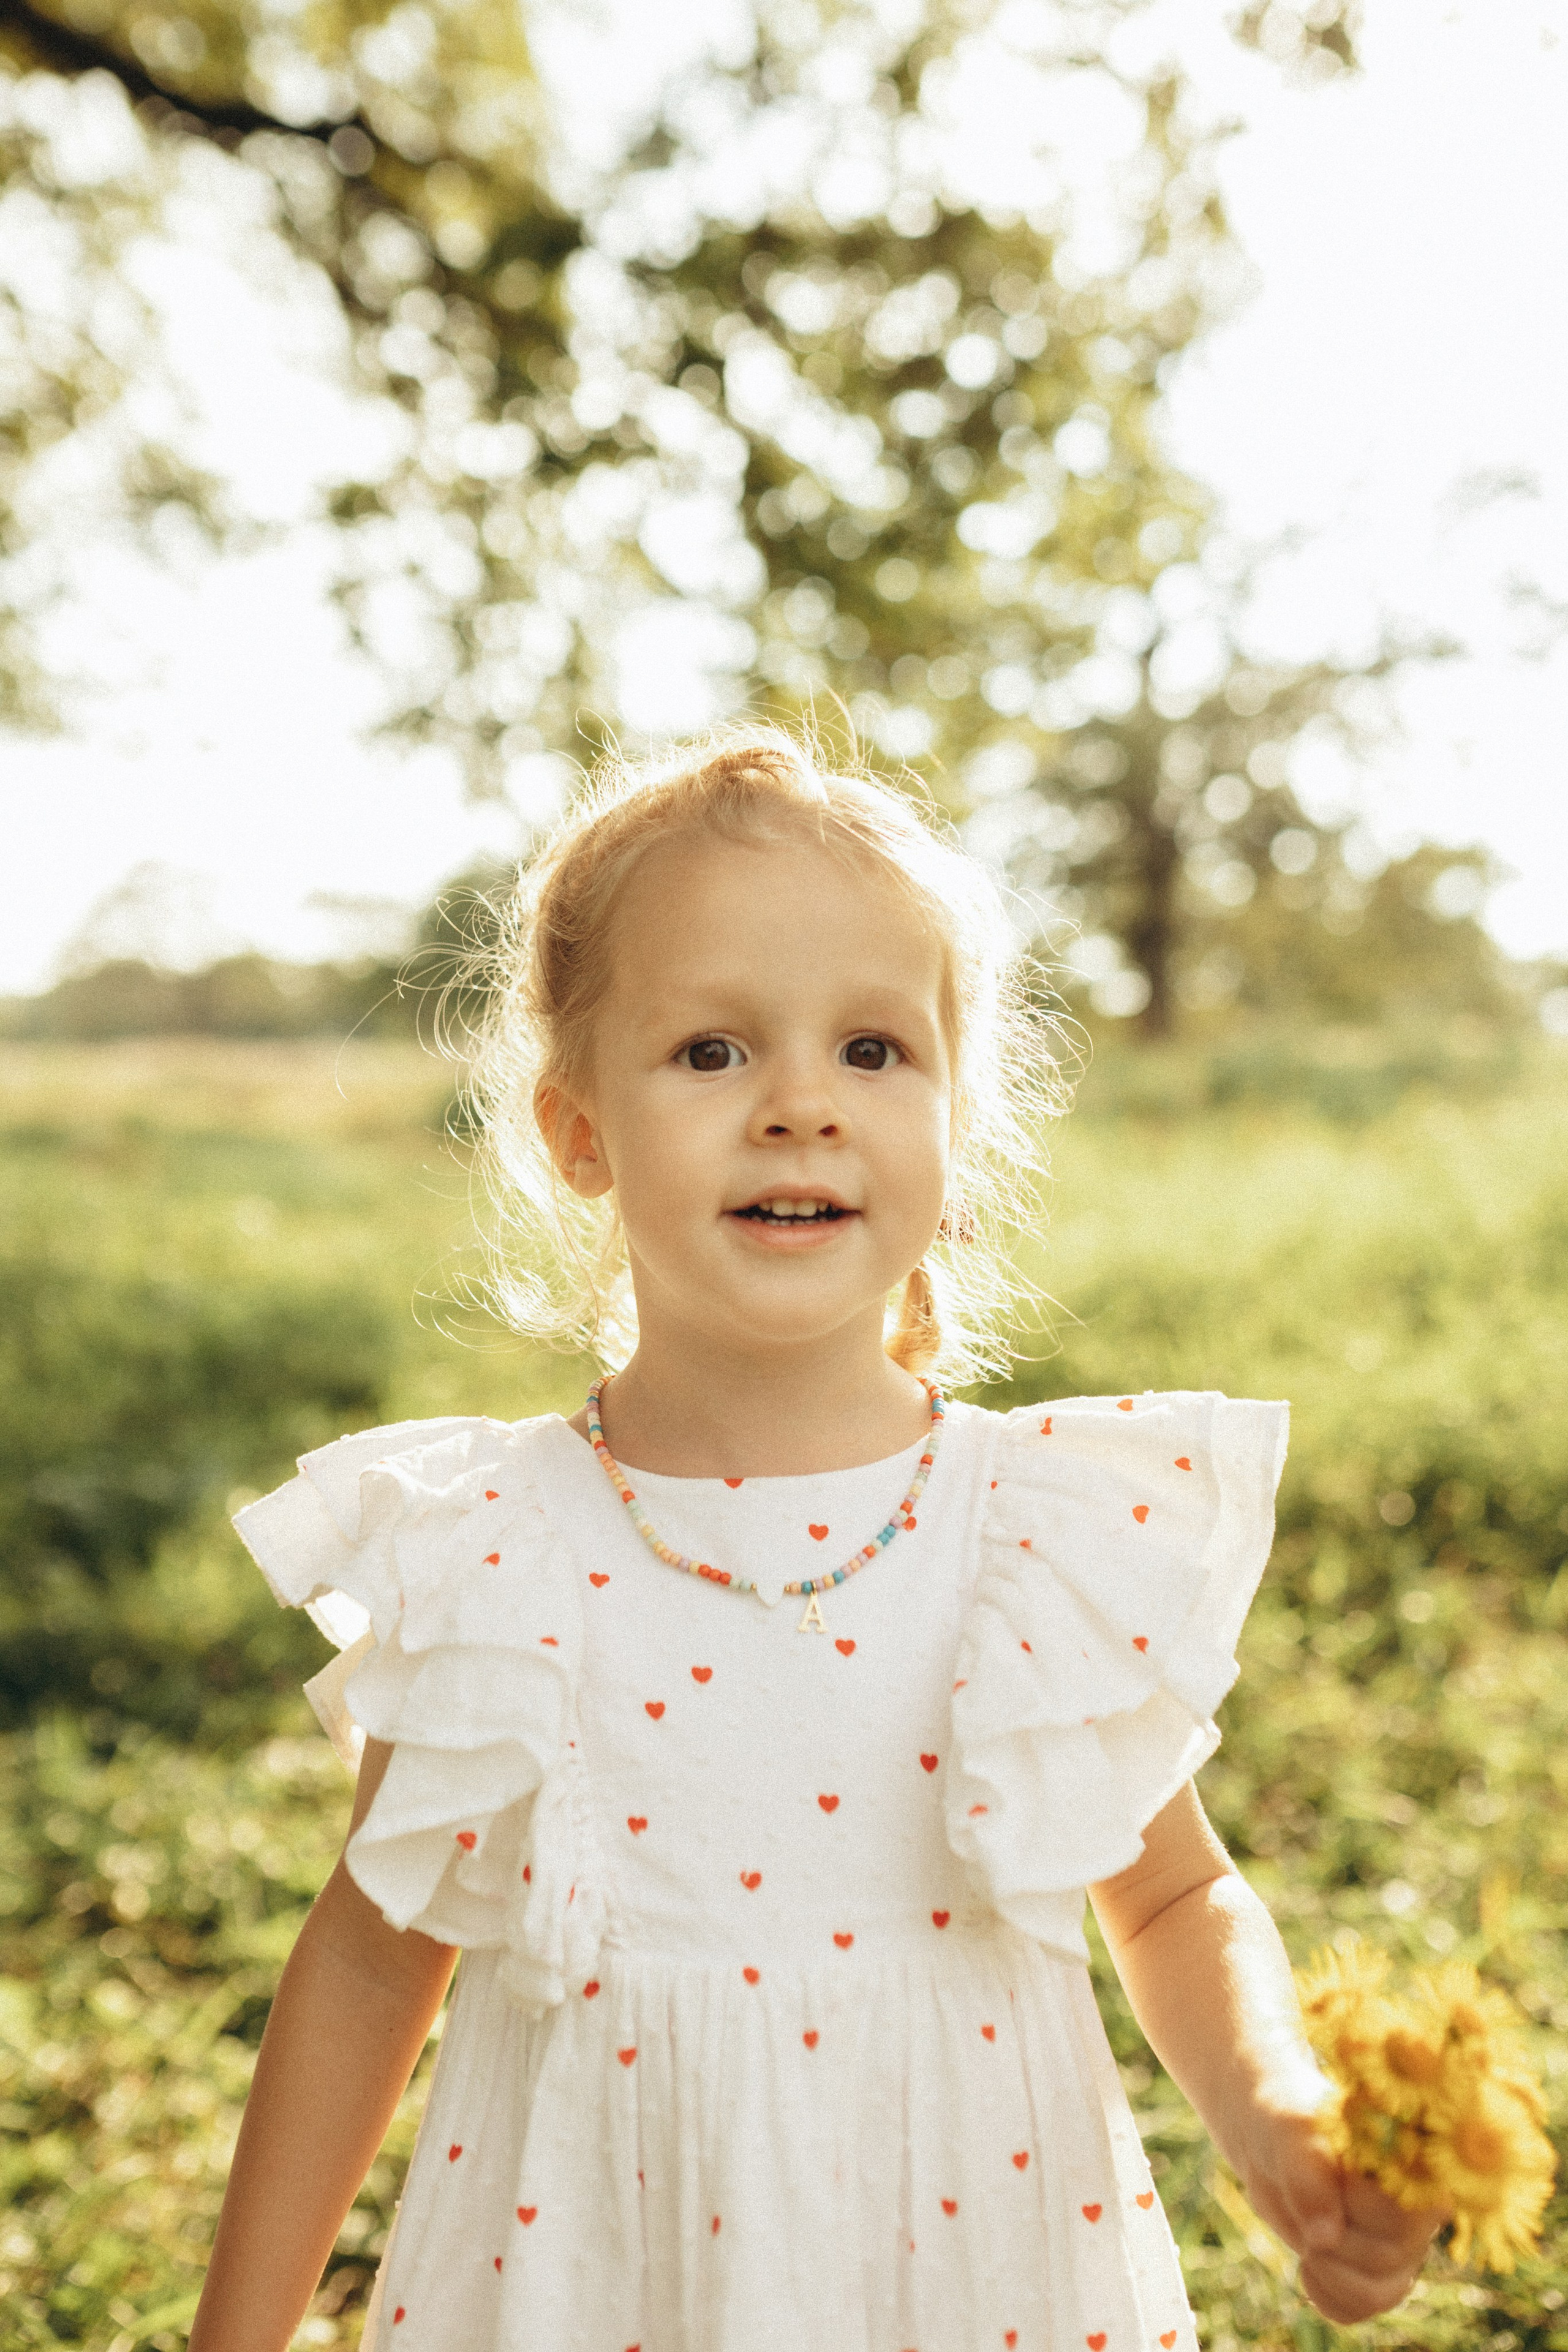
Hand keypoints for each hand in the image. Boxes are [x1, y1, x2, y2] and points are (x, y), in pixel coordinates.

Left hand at [1234, 2093, 1444, 2324]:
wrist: (1274, 2139)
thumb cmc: (1292, 2123)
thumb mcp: (1291, 2131)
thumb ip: (1308, 2175)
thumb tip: (1325, 2238)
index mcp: (1418, 2168)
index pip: (1404, 2217)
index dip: (1353, 2206)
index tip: (1330, 2173)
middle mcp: (1420, 2213)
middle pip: (1388, 2260)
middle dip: (1332, 2239)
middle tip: (1306, 2205)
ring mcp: (1403, 2248)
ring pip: (1378, 2294)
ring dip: (1328, 2271)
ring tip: (1307, 2236)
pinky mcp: (1378, 2274)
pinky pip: (1358, 2310)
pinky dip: (1325, 2294)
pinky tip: (1308, 2264)